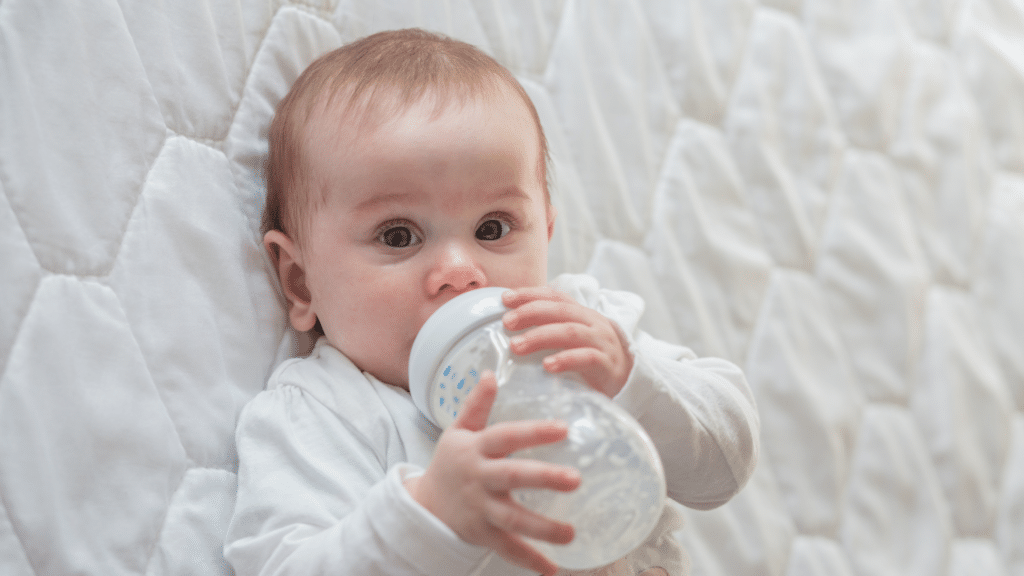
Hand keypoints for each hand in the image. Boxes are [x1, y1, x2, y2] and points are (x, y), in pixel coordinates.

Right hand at [404, 371, 580, 575]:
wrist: (424, 505)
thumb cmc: (451, 462)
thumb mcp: (458, 431)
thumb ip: (476, 405)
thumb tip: (491, 373)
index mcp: (476, 448)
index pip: (506, 436)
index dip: (533, 433)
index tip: (563, 428)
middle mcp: (479, 478)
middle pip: (513, 476)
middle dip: (544, 477)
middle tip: (576, 480)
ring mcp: (481, 508)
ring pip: (512, 519)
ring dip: (542, 528)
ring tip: (571, 533)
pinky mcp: (482, 533)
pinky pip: (507, 548)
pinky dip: (529, 559)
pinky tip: (553, 568)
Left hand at [502, 287, 633, 397]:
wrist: (629, 379)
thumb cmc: (590, 357)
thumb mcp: (571, 337)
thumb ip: (548, 328)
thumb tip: (510, 323)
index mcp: (581, 313)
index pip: (555, 296)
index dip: (530, 294)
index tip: (505, 298)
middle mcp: (592, 323)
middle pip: (560, 310)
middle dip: (531, 313)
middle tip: (507, 322)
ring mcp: (601, 342)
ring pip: (570, 332)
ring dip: (540, 336)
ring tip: (516, 346)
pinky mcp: (606, 365)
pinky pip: (586, 358)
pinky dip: (566, 359)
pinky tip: (547, 365)